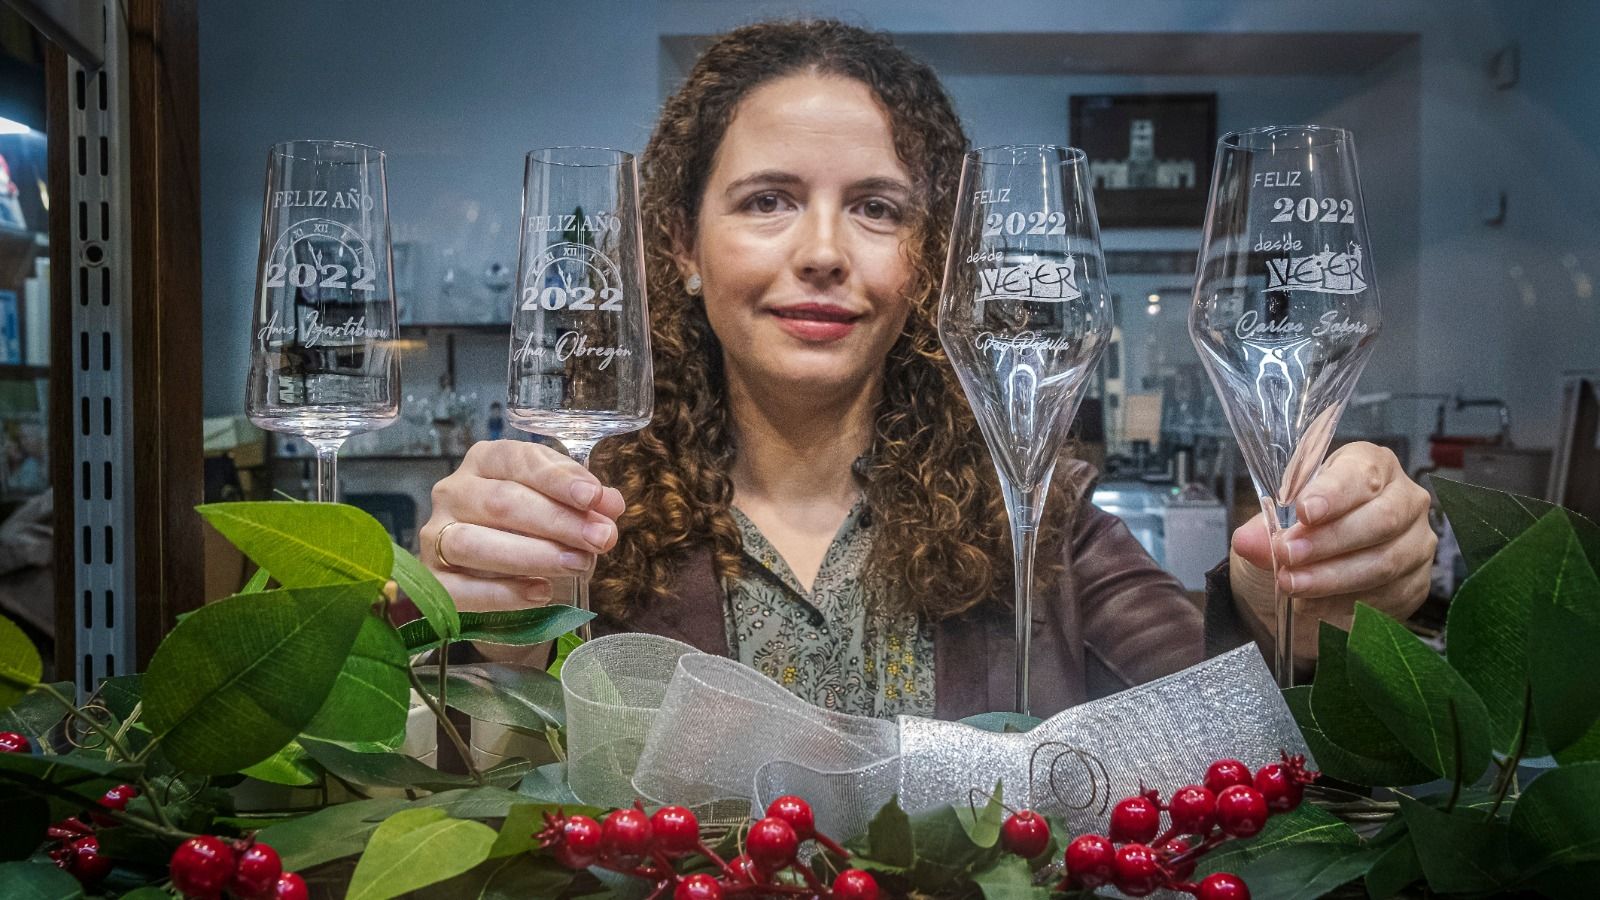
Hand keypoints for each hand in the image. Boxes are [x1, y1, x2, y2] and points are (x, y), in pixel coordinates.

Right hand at [420, 440, 625, 612]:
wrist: (502, 584)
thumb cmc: (533, 532)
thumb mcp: (564, 510)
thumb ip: (586, 505)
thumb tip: (610, 505)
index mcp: (486, 461)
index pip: (519, 461)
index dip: (558, 479)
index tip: (593, 497)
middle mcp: (454, 491)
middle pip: (501, 502)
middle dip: (557, 521)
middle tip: (600, 539)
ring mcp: (436, 535)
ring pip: (475, 543)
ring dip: (533, 555)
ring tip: (578, 565)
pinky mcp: (434, 579)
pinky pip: (462, 589)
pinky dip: (503, 593)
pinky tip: (540, 592)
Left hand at [1228, 441, 1435, 664]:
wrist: (1315, 573)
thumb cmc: (1302, 531)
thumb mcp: (1275, 523)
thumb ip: (1263, 530)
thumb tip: (1246, 542)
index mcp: (1370, 466)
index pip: (1361, 474)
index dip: (1333, 494)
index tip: (1304, 512)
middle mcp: (1405, 499)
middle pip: (1380, 519)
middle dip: (1329, 541)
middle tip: (1288, 555)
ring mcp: (1416, 542)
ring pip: (1385, 561)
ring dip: (1333, 577)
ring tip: (1293, 585)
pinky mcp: (1417, 582)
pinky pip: (1389, 594)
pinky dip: (1347, 602)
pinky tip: (1316, 605)